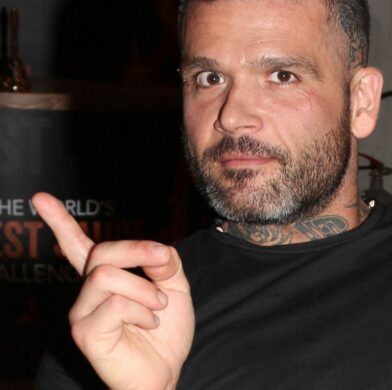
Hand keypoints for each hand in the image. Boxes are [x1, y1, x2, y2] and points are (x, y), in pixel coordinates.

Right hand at [33, 192, 194, 389]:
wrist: (167, 371)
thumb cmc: (165, 331)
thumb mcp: (174, 287)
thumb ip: (164, 263)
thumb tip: (155, 248)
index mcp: (105, 279)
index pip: (79, 246)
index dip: (60, 221)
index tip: (40, 198)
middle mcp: (87, 293)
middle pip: (103, 253)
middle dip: (139, 251)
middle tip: (162, 265)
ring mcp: (82, 312)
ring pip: (107, 276)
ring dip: (144, 289)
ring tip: (159, 308)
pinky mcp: (85, 332)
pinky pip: (113, 304)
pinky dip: (141, 310)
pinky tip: (148, 324)